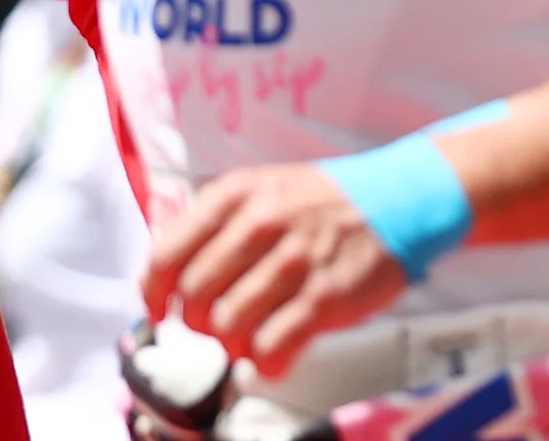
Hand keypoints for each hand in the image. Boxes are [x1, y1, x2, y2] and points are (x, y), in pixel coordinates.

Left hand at [140, 162, 409, 377]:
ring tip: (242, 340)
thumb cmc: (318, 202)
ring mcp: (293, 262)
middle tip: (210, 324)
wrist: (395, 202)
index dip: (153, 291)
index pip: (168, 252)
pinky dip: (264, 360)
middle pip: (194, 294)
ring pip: (228, 324)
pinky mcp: (325, 298)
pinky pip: (273, 345)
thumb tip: (166, 267)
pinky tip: (269, 355)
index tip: (157, 308)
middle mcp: (259, 225)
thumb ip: (213, 222)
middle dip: (194, 321)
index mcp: (234, 196)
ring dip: (229, 343)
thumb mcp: (258, 189)